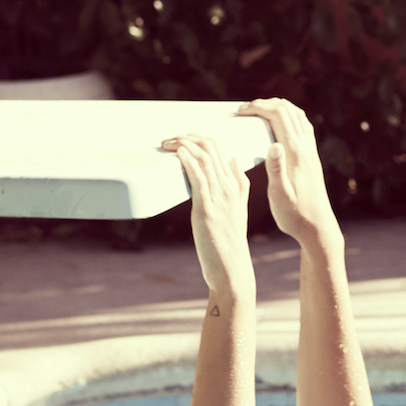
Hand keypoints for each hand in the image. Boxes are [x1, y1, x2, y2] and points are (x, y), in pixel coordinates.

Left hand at [162, 133, 254, 304]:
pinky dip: (188, 160)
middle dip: (187, 136)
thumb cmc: (230, 243)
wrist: (232, 269)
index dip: (198, 138)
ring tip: (167, 142)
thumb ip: (238, 184)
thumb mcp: (238, 209)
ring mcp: (220, 197)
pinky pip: (198, 176)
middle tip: (169, 139)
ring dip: (183, 144)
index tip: (180, 139)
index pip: (218, 149)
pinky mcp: (207, 208)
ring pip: (203, 157)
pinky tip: (178, 153)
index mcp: (236, 185)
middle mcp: (229, 187)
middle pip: (210, 147)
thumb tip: (233, 160)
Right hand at [238, 97, 337, 251]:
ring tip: (258, 113)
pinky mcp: (312, 158)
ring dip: (278, 107)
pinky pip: (303, 126)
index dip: (258, 107)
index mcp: (295, 153)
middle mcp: (306, 148)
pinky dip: (289, 117)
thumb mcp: (280, 196)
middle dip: (265, 104)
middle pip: (287, 110)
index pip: (278, 115)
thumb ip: (276, 170)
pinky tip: (278, 126)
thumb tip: (274, 145)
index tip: (239, 111)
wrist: (317, 227)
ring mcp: (311, 151)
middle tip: (243, 110)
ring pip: (297, 115)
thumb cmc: (295, 216)